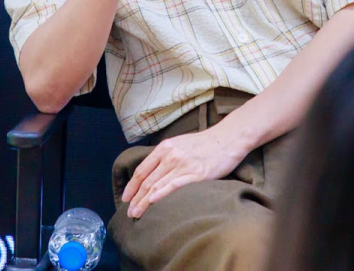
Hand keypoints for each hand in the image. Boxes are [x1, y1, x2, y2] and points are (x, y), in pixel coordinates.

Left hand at [121, 125, 247, 218]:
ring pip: (157, 185)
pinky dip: (161, 194)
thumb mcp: (180, 144)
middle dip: (136, 198)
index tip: (126, 198)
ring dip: (144, 202)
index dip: (132, 185)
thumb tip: (153, 174)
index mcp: (164, 148)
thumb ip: (166, 156)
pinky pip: (174, 185)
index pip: (142, 169)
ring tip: (137, 214)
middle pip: (147, 181)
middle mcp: (170, 155)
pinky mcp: (196, 174)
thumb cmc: (204, 144)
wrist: (228, 139)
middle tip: (129, 212)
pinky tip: (153, 202)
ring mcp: (182, 164)